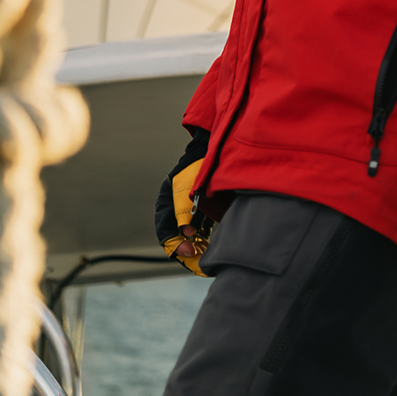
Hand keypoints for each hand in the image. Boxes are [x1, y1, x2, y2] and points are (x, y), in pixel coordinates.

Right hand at [155, 129, 212, 276]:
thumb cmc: (202, 163)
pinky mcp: (201, 214)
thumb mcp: (191, 183)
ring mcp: (187, 213)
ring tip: (205, 264)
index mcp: (166, 202)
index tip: (189, 250)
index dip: (174, 243)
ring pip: (186, 240)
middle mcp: (173, 210)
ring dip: (194, 252)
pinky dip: (203, 245)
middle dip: (184, 253)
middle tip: (198, 264)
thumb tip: (186, 232)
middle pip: (174, 239)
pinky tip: (211, 251)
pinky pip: (198, 235)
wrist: (215, 148)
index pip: (164, 230)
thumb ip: (185, 206)